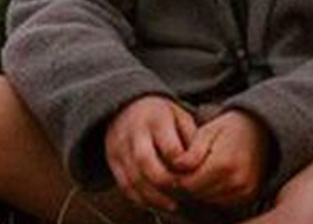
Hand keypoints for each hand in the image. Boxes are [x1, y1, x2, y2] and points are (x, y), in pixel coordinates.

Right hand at [102, 95, 196, 212]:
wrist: (125, 106)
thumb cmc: (160, 114)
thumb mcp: (179, 115)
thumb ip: (191, 137)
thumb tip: (199, 162)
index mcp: (156, 119)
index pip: (169, 147)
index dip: (182, 163)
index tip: (191, 172)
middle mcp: (135, 133)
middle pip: (146, 163)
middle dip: (165, 183)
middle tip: (182, 193)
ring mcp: (120, 148)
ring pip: (134, 179)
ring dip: (154, 197)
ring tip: (172, 205)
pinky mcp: (112, 161)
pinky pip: (124, 185)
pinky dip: (139, 199)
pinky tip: (154, 203)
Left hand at [171, 108, 271, 206]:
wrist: (260, 129)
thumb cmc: (229, 128)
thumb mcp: (208, 131)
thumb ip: (192, 150)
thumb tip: (177, 165)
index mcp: (224, 163)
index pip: (188, 184)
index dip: (178, 176)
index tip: (178, 166)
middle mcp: (237, 180)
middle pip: (197, 194)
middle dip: (188, 184)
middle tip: (188, 168)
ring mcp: (244, 190)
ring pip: (208, 200)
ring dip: (201, 190)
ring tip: (201, 171)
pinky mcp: (248, 195)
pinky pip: (221, 202)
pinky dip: (213, 193)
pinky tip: (213, 178)